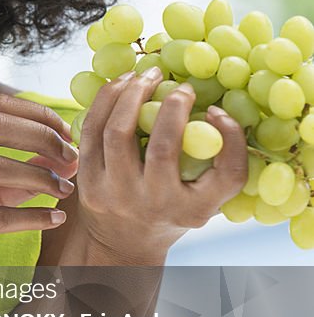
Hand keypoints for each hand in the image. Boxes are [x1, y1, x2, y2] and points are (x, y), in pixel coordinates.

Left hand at [72, 69, 248, 262]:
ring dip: (131, 94)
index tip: (215, 111)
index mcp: (192, 209)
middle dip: (172, 106)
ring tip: (144, 76)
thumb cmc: (172, 208)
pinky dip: (105, 101)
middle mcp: (153, 205)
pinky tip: (121, 85)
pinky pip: (91, 130)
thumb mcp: (206, 196)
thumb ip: (223, 161)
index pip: (227, 174)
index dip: (229, 136)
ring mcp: (115, 194)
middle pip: (162, 148)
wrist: (123, 241)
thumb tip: (218, 114)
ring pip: (116, 132)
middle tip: (177, 84)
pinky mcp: (87, 180)